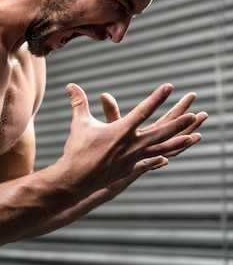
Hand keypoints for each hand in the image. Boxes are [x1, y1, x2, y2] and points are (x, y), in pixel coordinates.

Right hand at [61, 83, 206, 193]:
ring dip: (177, 142)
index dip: (156, 98)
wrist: (75, 179)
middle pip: (160, 132)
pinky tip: (168, 159)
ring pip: (160, 149)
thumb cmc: (77, 149)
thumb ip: (78, 103)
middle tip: (193, 115)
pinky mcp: (129, 169)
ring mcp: (132, 159)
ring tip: (193, 137)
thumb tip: (70, 85)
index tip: (168, 87)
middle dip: (178, 123)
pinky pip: (148, 163)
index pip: (142, 111)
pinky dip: (158, 160)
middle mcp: (130, 145)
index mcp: (120, 131)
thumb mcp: (79, 124)